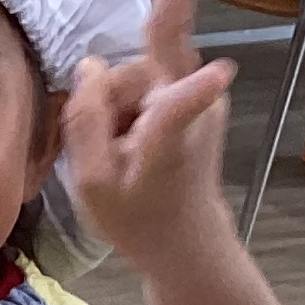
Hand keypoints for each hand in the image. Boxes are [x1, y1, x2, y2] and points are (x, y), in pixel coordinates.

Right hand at [63, 0, 239, 271]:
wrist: (185, 240)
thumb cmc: (144, 219)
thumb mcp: (95, 185)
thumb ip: (85, 120)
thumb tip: (91, 64)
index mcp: (171, 133)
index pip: (178, 106)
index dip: (191, 92)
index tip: (218, 72)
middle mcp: (194, 97)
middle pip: (130, 70)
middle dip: (107, 104)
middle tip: (117, 154)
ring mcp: (196, 87)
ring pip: (128, 74)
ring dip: (112, 110)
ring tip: (122, 156)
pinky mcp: (190, 85)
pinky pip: (138, 80)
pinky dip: (123, 109)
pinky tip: (131, 146)